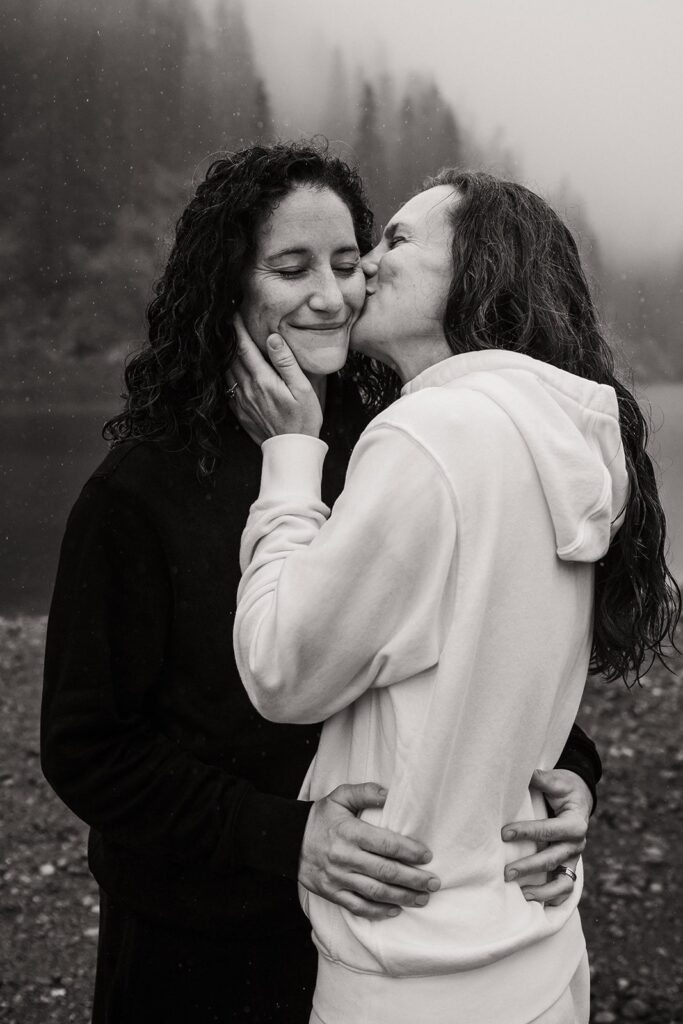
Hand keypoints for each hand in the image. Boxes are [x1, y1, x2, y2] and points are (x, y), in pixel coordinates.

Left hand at [226, 314, 322, 443]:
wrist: (291, 449)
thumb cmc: (303, 418)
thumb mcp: (302, 388)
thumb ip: (286, 362)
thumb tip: (272, 338)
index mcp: (262, 379)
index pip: (243, 346)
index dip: (237, 328)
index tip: (234, 313)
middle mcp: (247, 388)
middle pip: (231, 356)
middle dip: (230, 338)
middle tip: (230, 322)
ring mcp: (240, 400)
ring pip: (226, 370)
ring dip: (226, 355)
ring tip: (230, 342)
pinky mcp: (239, 411)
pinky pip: (227, 387)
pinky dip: (227, 373)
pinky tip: (232, 368)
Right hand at [298, 782, 440, 920]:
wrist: (288, 840)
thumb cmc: (321, 817)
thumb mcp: (339, 797)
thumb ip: (365, 793)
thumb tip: (390, 794)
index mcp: (349, 832)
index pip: (385, 844)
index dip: (409, 851)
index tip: (427, 856)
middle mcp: (344, 857)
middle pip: (385, 871)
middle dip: (413, 879)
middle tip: (434, 883)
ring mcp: (337, 878)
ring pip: (375, 892)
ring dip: (402, 897)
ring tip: (422, 898)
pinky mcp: (331, 893)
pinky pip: (358, 907)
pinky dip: (378, 911)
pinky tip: (395, 909)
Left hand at [501, 768, 591, 905]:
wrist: (579, 798)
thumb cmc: (564, 788)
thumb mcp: (556, 780)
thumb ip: (541, 779)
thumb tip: (523, 771)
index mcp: (575, 822)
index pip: (550, 830)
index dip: (527, 832)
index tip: (504, 833)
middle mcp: (577, 844)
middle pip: (553, 859)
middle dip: (529, 867)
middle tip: (505, 872)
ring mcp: (574, 858)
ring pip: (562, 882)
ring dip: (542, 890)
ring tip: (521, 894)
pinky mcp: (569, 866)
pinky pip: (565, 888)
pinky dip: (552, 899)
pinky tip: (533, 902)